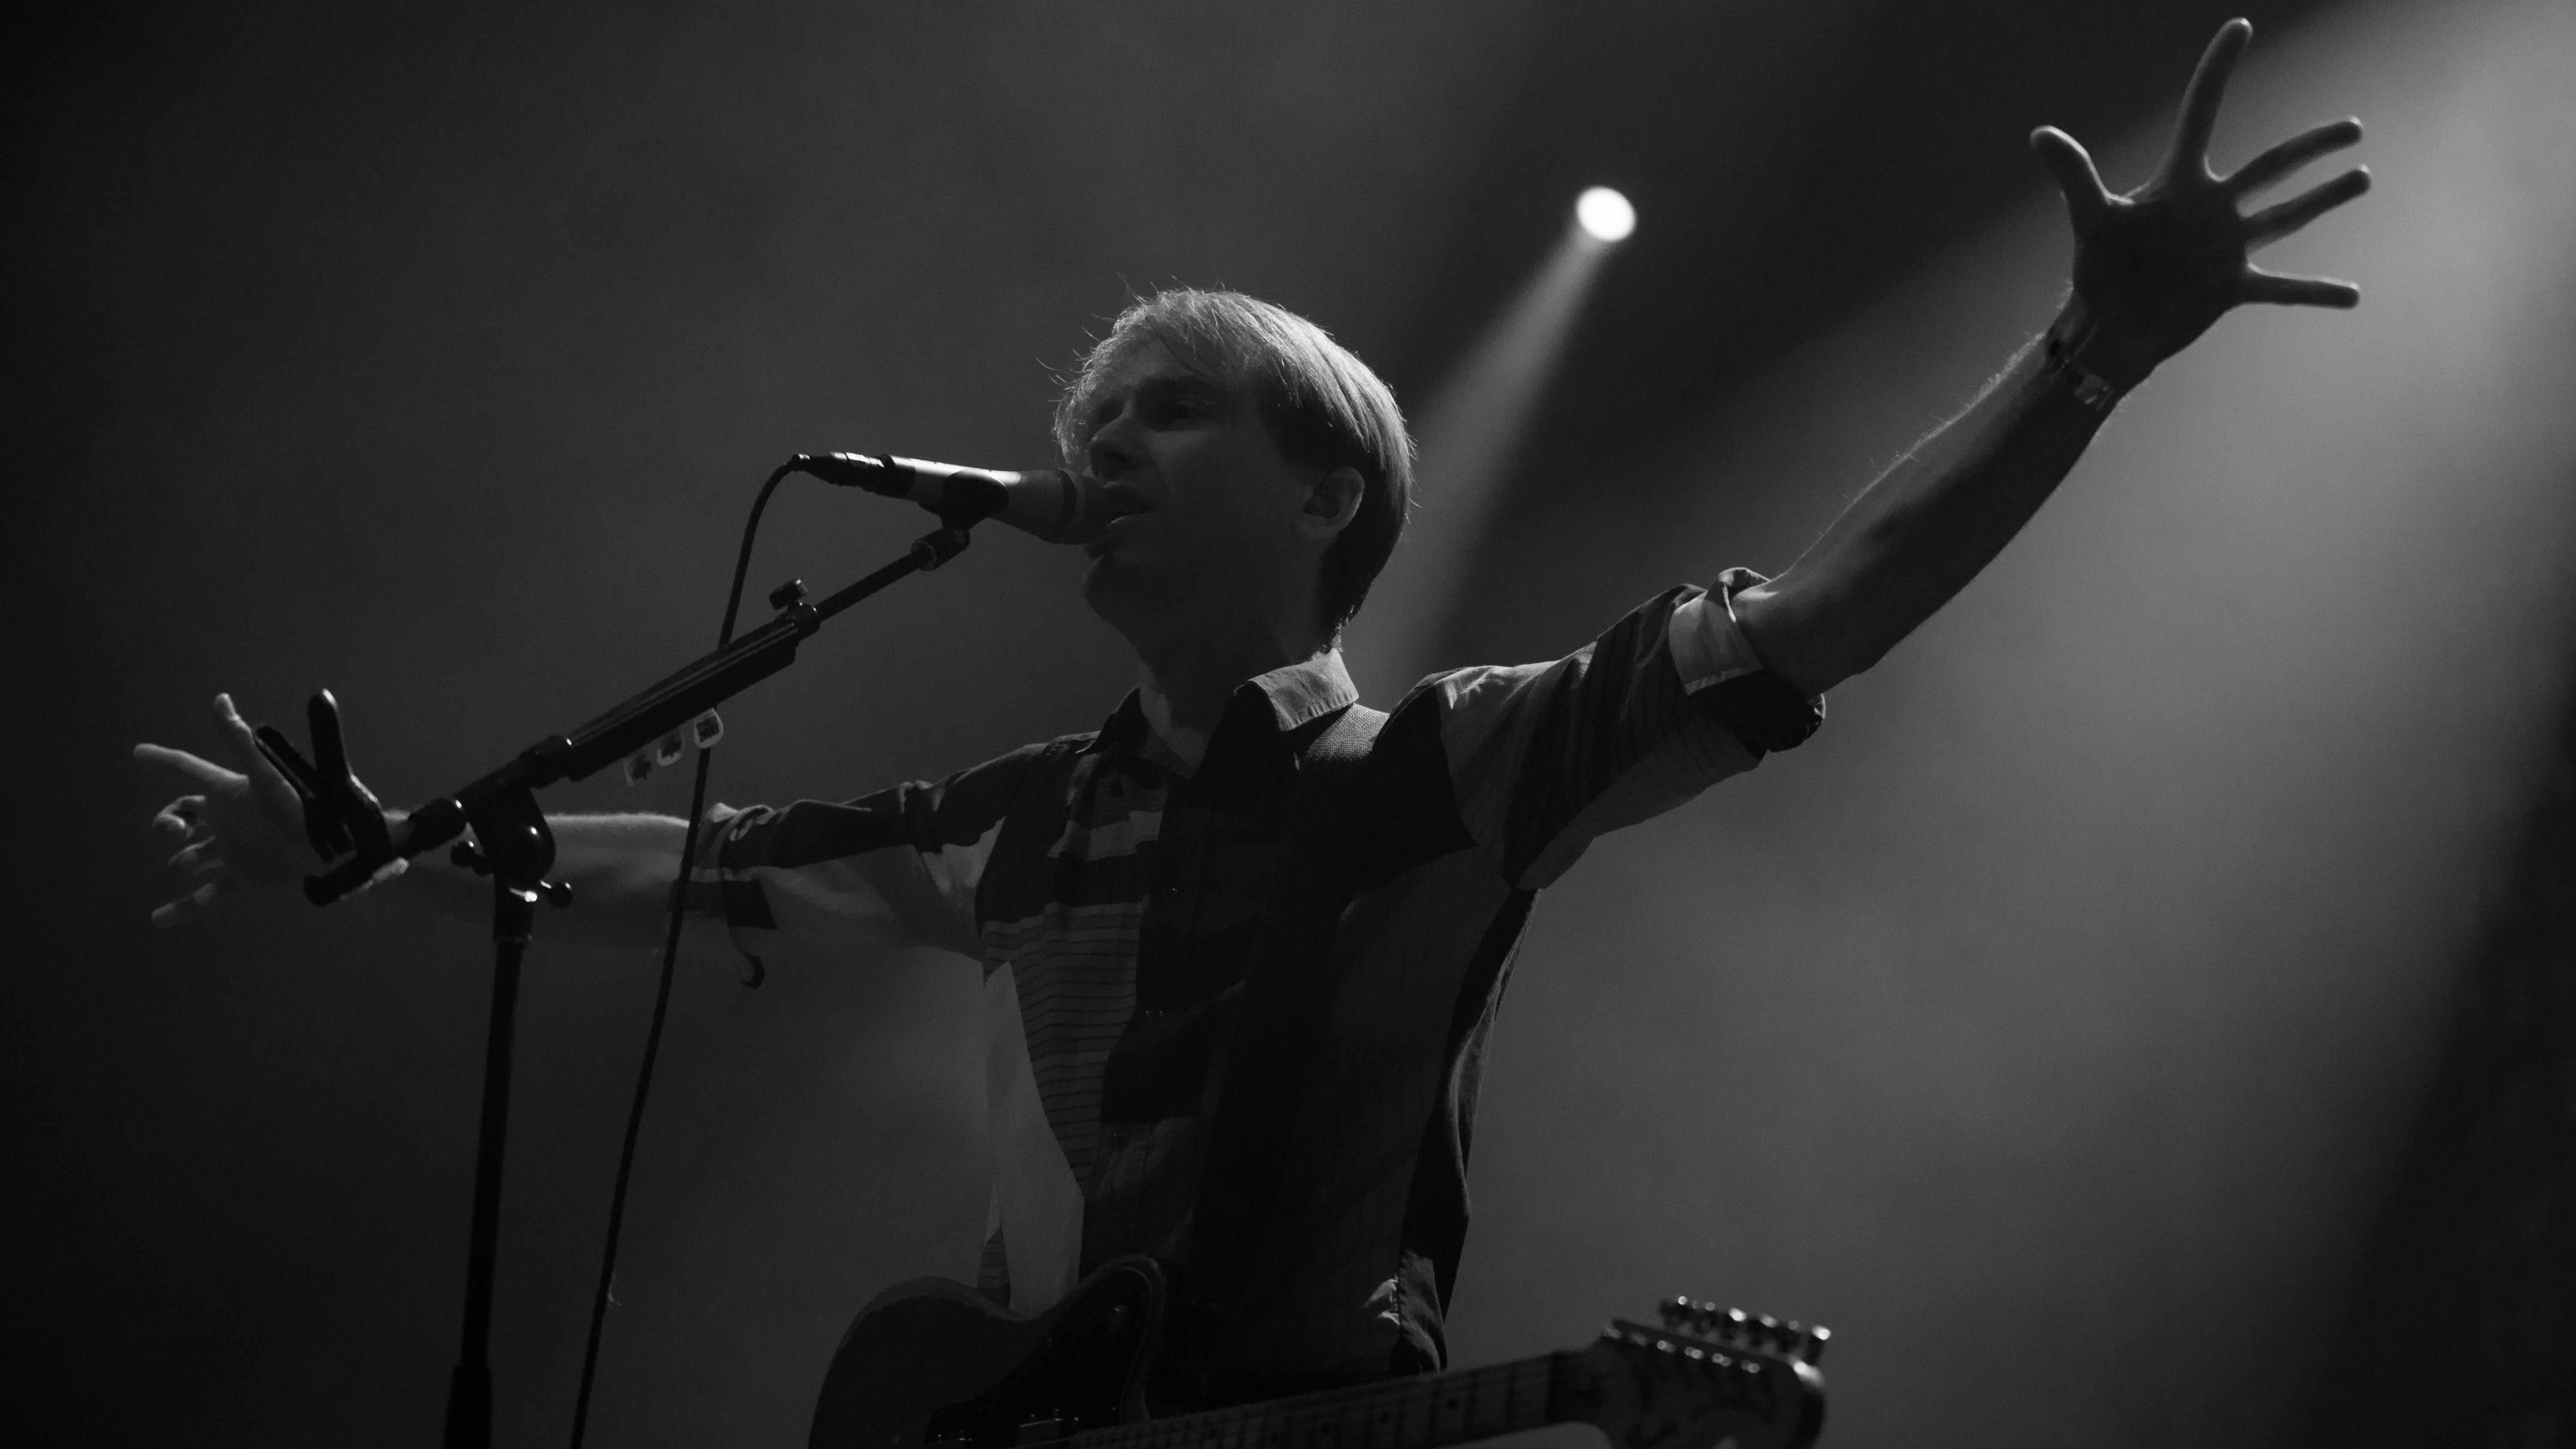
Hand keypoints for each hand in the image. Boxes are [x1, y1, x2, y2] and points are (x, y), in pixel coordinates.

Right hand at [134, 694, 321, 925]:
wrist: (341, 849)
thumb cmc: (308, 807)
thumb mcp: (267, 775)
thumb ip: (241, 741)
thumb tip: (220, 699)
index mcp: (231, 792)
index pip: (190, 771)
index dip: (165, 761)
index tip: (138, 753)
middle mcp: (230, 820)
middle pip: (183, 815)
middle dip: (167, 821)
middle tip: (175, 831)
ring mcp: (235, 850)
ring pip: (193, 855)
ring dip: (181, 859)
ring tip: (182, 865)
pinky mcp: (245, 878)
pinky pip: (207, 896)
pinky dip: (183, 908)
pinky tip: (158, 919)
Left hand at [2030, 17, 2368, 385]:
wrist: (2107, 328)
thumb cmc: (2098, 272)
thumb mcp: (2091, 220)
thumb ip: (2075, 176)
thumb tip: (2040, 134)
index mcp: (2178, 184)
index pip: (2202, 114)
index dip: (2217, 71)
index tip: (2237, 27)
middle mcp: (2211, 209)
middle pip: (2270, 167)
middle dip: (2312, 147)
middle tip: (2353, 128)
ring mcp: (2227, 248)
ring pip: (2286, 216)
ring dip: (2325, 197)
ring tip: (2363, 178)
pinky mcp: (2232, 288)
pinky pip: (2283, 288)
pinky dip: (2315, 291)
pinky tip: (2352, 295)